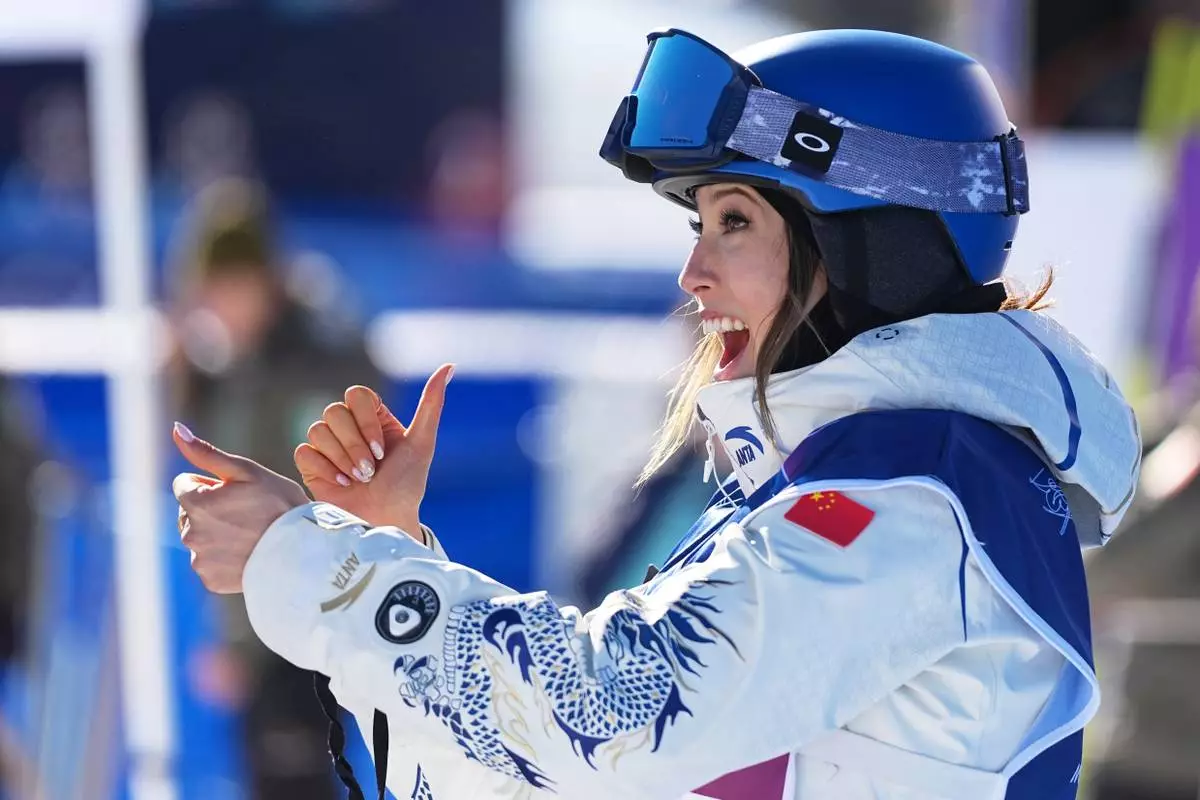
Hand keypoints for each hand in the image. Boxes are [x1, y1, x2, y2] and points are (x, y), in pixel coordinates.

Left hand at [173, 423, 309, 592]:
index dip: (211, 484)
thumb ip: (206, 453)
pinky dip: (223, 558)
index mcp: (195, 502)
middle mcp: (189, 532)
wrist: (302, 551)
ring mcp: (199, 559)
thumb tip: (176, 429)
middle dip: (210, 509)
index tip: (237, 492)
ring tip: (249, 535)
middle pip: (189, 512)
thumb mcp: (246, 471)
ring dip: (216, 534)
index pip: (184, 484)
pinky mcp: (210, 580)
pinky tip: (247, 553)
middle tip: (246, 513)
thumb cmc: (278, 504)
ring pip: (200, 538)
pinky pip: (209, 563)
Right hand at [294, 364, 453, 535]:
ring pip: (317, 430)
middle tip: (371, 470)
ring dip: (342, 459)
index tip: (383, 450)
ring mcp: (328, 445)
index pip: (356, 395)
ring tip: (359, 479)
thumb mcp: (422, 443)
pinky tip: (343, 484)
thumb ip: (431, 404)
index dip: (365, 421)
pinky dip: (326, 470)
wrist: (386, 521)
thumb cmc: (406, 485)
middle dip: (355, 445)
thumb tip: (449, 366)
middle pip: (334, 412)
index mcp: (372, 417)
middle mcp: (349, 427)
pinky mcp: (311, 464)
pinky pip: (304, 452)